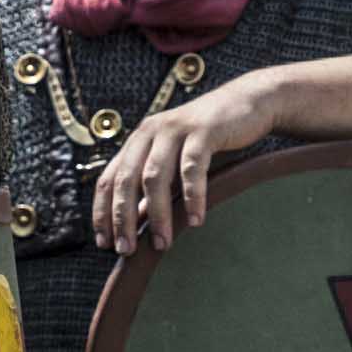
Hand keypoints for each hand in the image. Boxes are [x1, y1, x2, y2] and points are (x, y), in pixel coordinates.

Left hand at [91, 72, 278, 252]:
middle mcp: (150, 133)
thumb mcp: (175, 159)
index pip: (109, 178)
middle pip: (126, 180)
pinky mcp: (203, 131)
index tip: (104, 243)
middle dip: (123, 218)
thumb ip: (156, 185)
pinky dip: (192, 196)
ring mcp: (175, 130)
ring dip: (157, 213)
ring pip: (155, 177)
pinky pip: (192, 168)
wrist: (249, 102)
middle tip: (127, 249)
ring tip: (163, 243)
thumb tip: (137, 222)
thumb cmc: (209, 137)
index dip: (103, 212)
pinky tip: (195, 220)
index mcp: (138, 141)